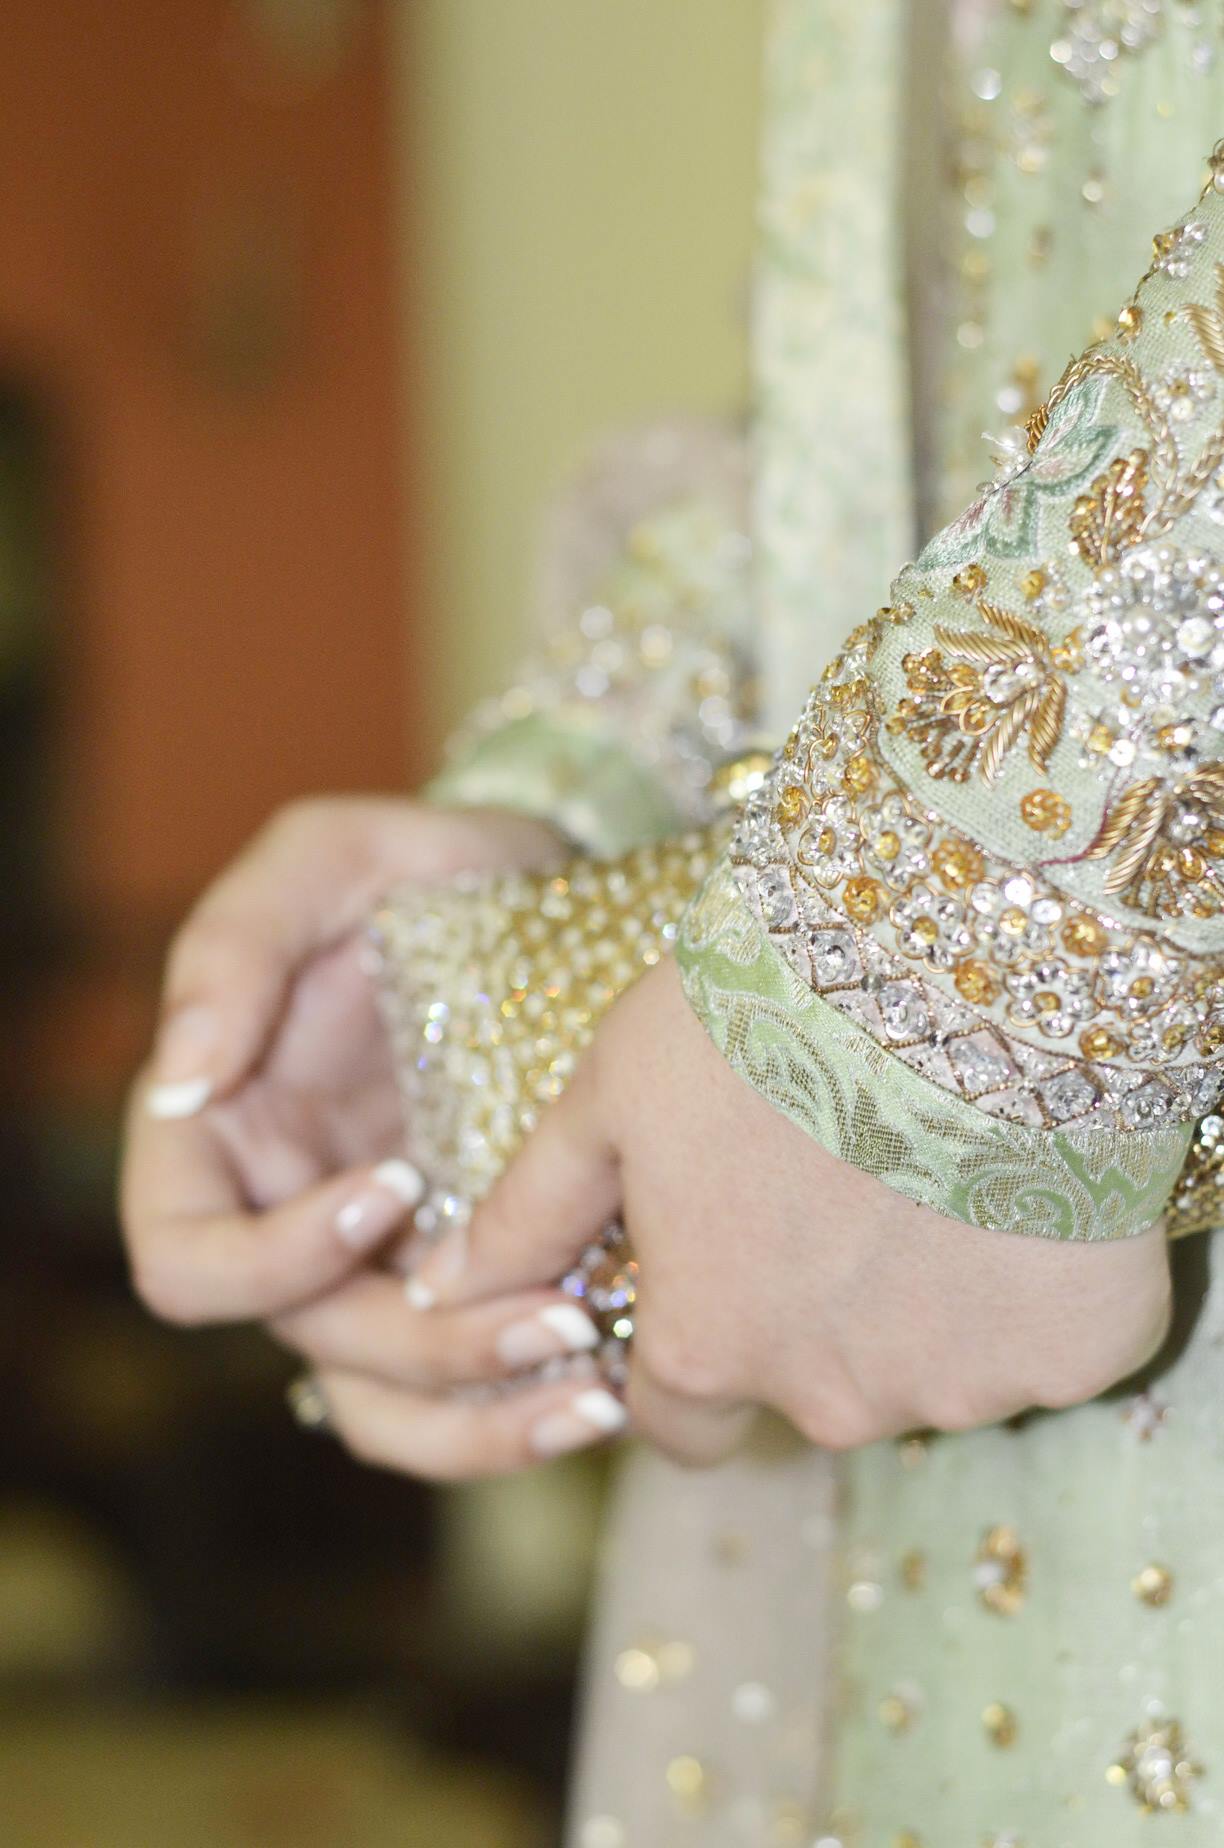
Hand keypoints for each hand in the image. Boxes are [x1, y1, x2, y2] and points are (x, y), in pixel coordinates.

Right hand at [122, 797, 638, 1477]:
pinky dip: (527, 1413)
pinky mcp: (475, 1282)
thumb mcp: (327, 858)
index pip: (188, 1262)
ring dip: (484, 1418)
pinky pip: (470, 1396)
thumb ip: (235, 946)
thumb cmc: (422, 867)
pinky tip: (611, 1388)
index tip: (392, 1184)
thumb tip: (179, 1082)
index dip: (273, 1261)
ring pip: (392, 1409)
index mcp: (223, 1141)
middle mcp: (292, 1221)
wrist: (544, 889)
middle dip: (433, 1349)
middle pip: (320, 1349)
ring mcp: (384, 1266)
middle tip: (558, 1315)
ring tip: (595, 1390)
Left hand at [407, 957, 1173, 1464]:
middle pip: (803, 1389)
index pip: (673, 1419)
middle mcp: (829, 1397)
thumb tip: (441, 1291)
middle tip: (829, 1182)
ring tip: (920, 1159)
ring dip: (918, 1292)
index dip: (684, 1349)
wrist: (961, 962)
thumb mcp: (614, 1093)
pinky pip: (1048, 1342)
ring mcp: (964, 1385)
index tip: (717, 1268)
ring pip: (927, 1366)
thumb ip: (530, 1211)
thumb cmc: (764, 1014)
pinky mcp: (1078, 1351)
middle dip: (806, 1316)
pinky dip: (1030, 1283)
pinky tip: (1011, 1180)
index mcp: (708, 1344)